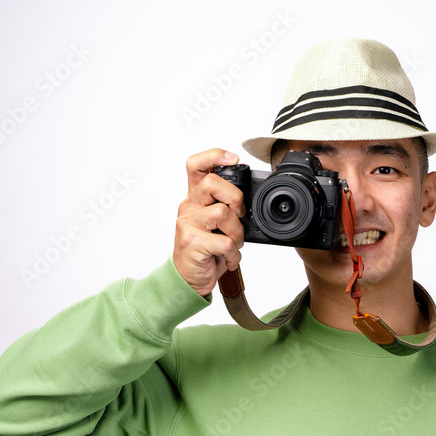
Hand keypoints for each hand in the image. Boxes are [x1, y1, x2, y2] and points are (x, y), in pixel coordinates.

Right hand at [172, 148, 246, 295]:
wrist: (188, 279)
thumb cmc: (205, 251)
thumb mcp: (214, 225)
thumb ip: (225, 208)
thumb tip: (248, 201)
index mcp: (195, 199)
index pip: (196, 165)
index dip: (215, 156)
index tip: (234, 159)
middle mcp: (189, 207)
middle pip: (213, 183)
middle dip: (235, 198)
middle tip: (238, 216)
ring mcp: (188, 224)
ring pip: (222, 213)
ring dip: (236, 232)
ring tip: (232, 244)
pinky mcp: (192, 242)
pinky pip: (224, 242)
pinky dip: (233, 254)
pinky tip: (228, 258)